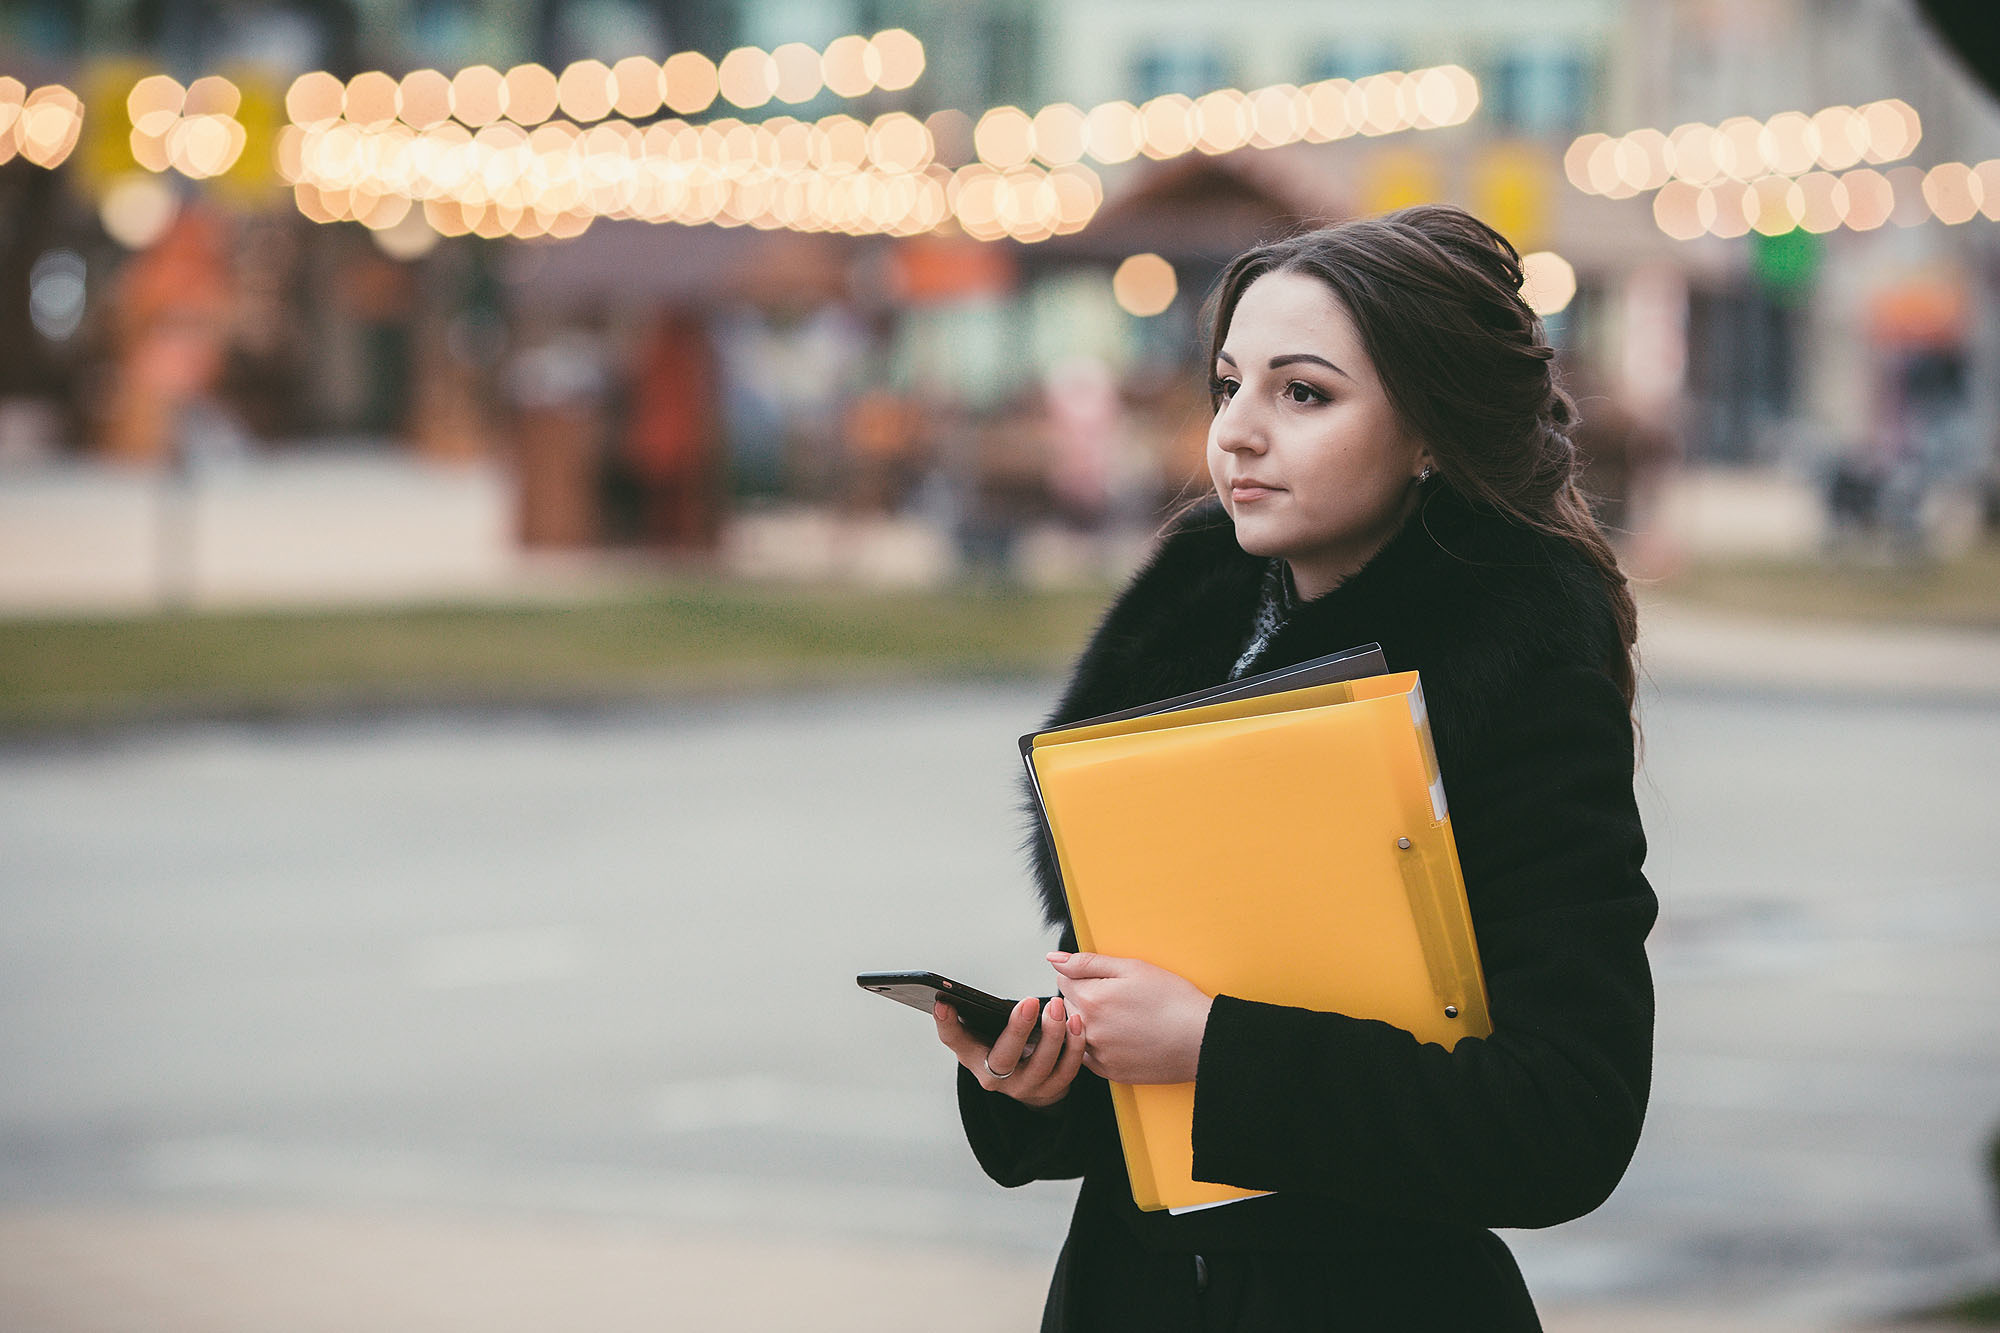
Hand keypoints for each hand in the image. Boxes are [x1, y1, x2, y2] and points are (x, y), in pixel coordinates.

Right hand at [934, 993, 1087, 1108]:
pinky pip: (1066, 1071)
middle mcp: (994, 1078)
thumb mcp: (985, 1030)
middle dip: (1017, 1029)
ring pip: (1040, 1065)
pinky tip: (1075, 1024)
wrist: (1027, 1077)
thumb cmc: (1003, 1043)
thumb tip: (960, 990)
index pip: (954, 1041)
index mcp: (972, 1056)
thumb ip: (976, 1013)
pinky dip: (1074, 1046)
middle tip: (1029, 1002)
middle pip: (1003, 1058)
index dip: (947, 1024)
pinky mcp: (1050, 1090)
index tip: (942, 1003)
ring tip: (1058, 1008)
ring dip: (1053, 1035)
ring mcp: (1023, 1087)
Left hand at [1047, 951, 1211, 1084]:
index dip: (1082, 975)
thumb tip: (1054, 958)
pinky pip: (1089, 1056)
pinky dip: (1099, 1045)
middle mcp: (1089, 1030)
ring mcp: (1098, 1054)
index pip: (1062, 980)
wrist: (1202, 1039)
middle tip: (1117, 997)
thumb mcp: (1132, 967)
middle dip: (1083, 997)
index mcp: (1091, 999)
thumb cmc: (1173, 1000)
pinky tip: (1122, 1036)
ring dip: (1090, 1022)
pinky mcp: (1110, 1072)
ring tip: (1121, 1017)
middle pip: (1067, 1006)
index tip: (1104, 978)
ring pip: (1077, 1032)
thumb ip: (1087, 962)